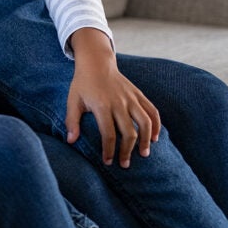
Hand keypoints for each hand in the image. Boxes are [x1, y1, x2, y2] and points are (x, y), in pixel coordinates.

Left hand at [66, 40, 160, 167]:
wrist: (96, 62)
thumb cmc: (83, 84)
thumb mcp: (73, 100)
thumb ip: (72, 121)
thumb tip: (71, 141)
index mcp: (102, 106)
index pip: (108, 134)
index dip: (109, 150)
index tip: (108, 162)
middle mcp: (119, 103)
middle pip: (129, 132)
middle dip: (127, 151)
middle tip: (125, 164)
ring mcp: (131, 98)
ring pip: (145, 123)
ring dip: (146, 140)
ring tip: (144, 154)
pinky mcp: (139, 94)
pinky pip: (152, 111)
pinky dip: (156, 125)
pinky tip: (155, 137)